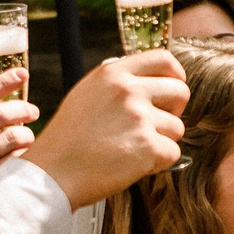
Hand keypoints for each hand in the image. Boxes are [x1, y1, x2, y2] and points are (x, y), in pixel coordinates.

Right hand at [26, 52, 190, 207]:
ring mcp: (139, 118)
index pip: (164, 60)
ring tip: (132, 148)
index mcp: (113, 73)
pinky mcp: (148, 147)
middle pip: (180, 92)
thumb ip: (116, 81)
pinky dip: (158, 163)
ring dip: (162, 141)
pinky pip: (173, 153)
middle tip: (156, 126)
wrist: (53, 173)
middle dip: (175, 111)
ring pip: (178, 127)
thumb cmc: (68, 138)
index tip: (172, 91)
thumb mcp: (86, 93)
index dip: (176, 76)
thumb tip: (145, 76)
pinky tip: (133, 164)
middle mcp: (128, 90)